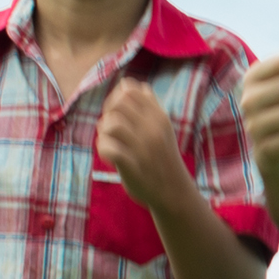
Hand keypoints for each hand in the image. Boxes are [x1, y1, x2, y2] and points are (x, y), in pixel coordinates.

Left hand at [96, 77, 179, 200]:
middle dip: (108, 114)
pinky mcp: (132, 166)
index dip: (116, 98)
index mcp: (159, 117)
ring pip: (111, 124)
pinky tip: (109, 157)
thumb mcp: (163, 129)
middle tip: (110, 130)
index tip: (117, 113)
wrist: (174, 192)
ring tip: (109, 142)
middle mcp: (152, 129)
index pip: (130, 91)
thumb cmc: (164, 158)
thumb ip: (152, 108)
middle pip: (118, 104)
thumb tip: (142, 86)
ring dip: (104, 132)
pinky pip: (108, 148)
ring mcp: (142, 148)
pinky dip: (103, 149)